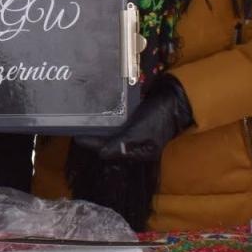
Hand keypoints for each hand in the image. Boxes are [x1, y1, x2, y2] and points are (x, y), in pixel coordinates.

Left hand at [72, 75, 192, 161]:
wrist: (175, 98)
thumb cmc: (160, 116)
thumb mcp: (142, 130)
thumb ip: (122, 143)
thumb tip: (101, 154)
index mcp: (137, 153)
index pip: (109, 150)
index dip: (92, 144)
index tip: (76, 136)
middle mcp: (132, 145)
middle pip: (107, 143)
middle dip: (92, 136)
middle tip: (75, 125)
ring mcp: (132, 133)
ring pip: (109, 133)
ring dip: (97, 126)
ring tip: (81, 118)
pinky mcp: (131, 121)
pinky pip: (114, 122)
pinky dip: (105, 119)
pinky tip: (95, 111)